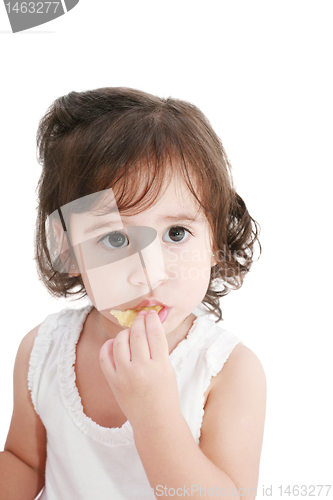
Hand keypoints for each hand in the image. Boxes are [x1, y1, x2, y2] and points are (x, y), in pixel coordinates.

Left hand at [99, 310, 180, 428]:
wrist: (155, 421)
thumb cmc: (165, 394)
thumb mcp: (168, 369)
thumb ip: (158, 349)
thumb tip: (151, 324)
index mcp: (161, 365)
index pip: (155, 333)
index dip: (152, 319)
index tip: (151, 313)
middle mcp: (142, 369)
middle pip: (138, 335)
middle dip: (139, 321)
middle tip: (141, 316)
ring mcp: (125, 376)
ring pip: (120, 342)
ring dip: (125, 332)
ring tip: (130, 332)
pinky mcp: (113, 382)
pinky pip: (105, 357)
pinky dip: (108, 346)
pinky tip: (114, 343)